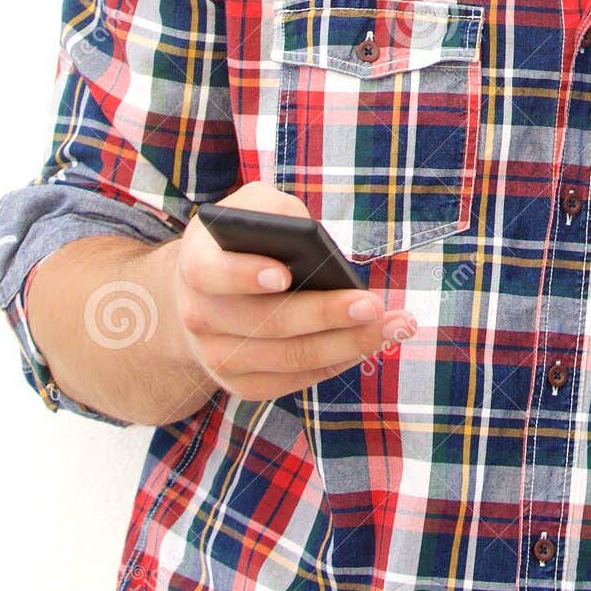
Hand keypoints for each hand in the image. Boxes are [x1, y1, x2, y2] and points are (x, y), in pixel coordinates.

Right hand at [169, 184, 416, 400]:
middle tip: (373, 305)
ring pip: (288, 358)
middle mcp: (199, 316)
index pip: (212, 272)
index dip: (244, 275)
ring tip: (394, 326)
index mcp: (196, 264)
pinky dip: (336, 362)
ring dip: (347, 344)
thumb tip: (314, 243)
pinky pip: (294, 379)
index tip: (283, 275)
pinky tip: (371, 343)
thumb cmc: (243, 238)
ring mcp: (216, 356)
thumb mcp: (252, 207)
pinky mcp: (240, 383)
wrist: (205, 292)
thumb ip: (278, 213)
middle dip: (324, 315)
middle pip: (266, 323)